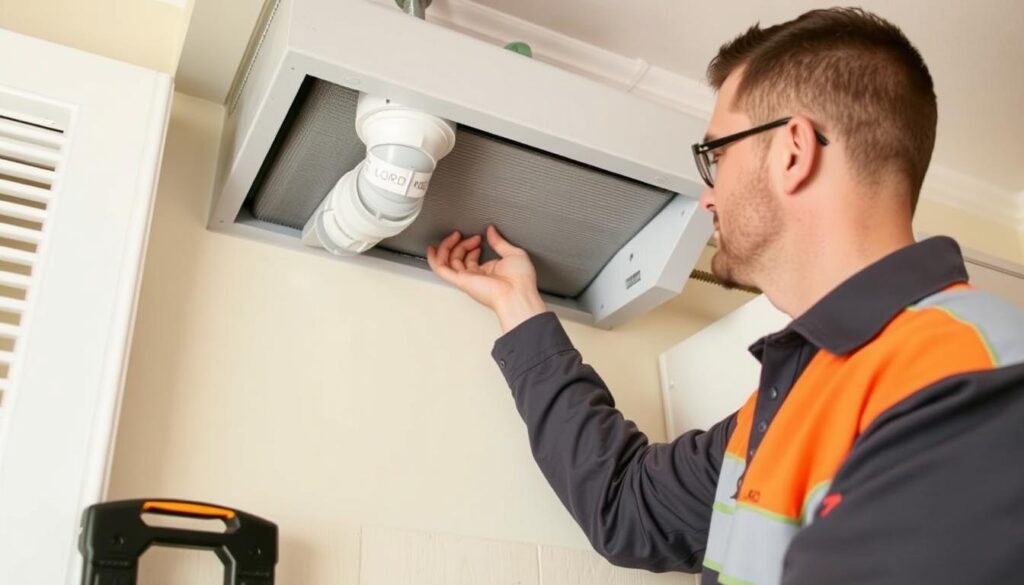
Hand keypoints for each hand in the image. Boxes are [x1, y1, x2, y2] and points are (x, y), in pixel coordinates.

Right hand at [427, 225, 546, 332]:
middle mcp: (475, 276)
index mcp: (487, 272)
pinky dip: (434, 258)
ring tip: (456, 235)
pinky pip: (441, 269)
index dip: (471, 245)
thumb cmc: (520, 281)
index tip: (479, 237)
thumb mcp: (513, 253)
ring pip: (448, 261)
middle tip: (467, 235)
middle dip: (461, 243)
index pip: (470, 258)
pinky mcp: (460, 280)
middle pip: (458, 258)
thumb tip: (491, 231)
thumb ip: (500, 241)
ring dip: (449, 246)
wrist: (518, 293)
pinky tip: (432, 248)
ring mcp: (466, 278)